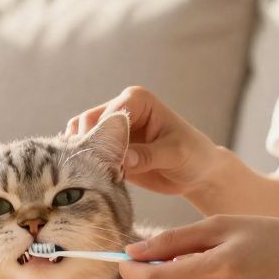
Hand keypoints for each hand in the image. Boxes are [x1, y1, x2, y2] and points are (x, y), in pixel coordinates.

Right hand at [65, 86, 222, 195]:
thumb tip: (124, 159)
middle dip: (89, 146)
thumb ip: (149, 155)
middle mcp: (120, 110)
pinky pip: (86, 153)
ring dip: (83, 155)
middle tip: (98, 172)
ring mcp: (111, 129)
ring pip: (81, 137)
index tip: (110, 162)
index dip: (104, 136)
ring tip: (94, 175)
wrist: (197, 173)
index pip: (109, 114)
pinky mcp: (108, 148)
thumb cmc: (193, 155)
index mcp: (137, 100)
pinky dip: (84, 164)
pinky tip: (92, 178)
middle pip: (87, 123)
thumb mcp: (175, 154)